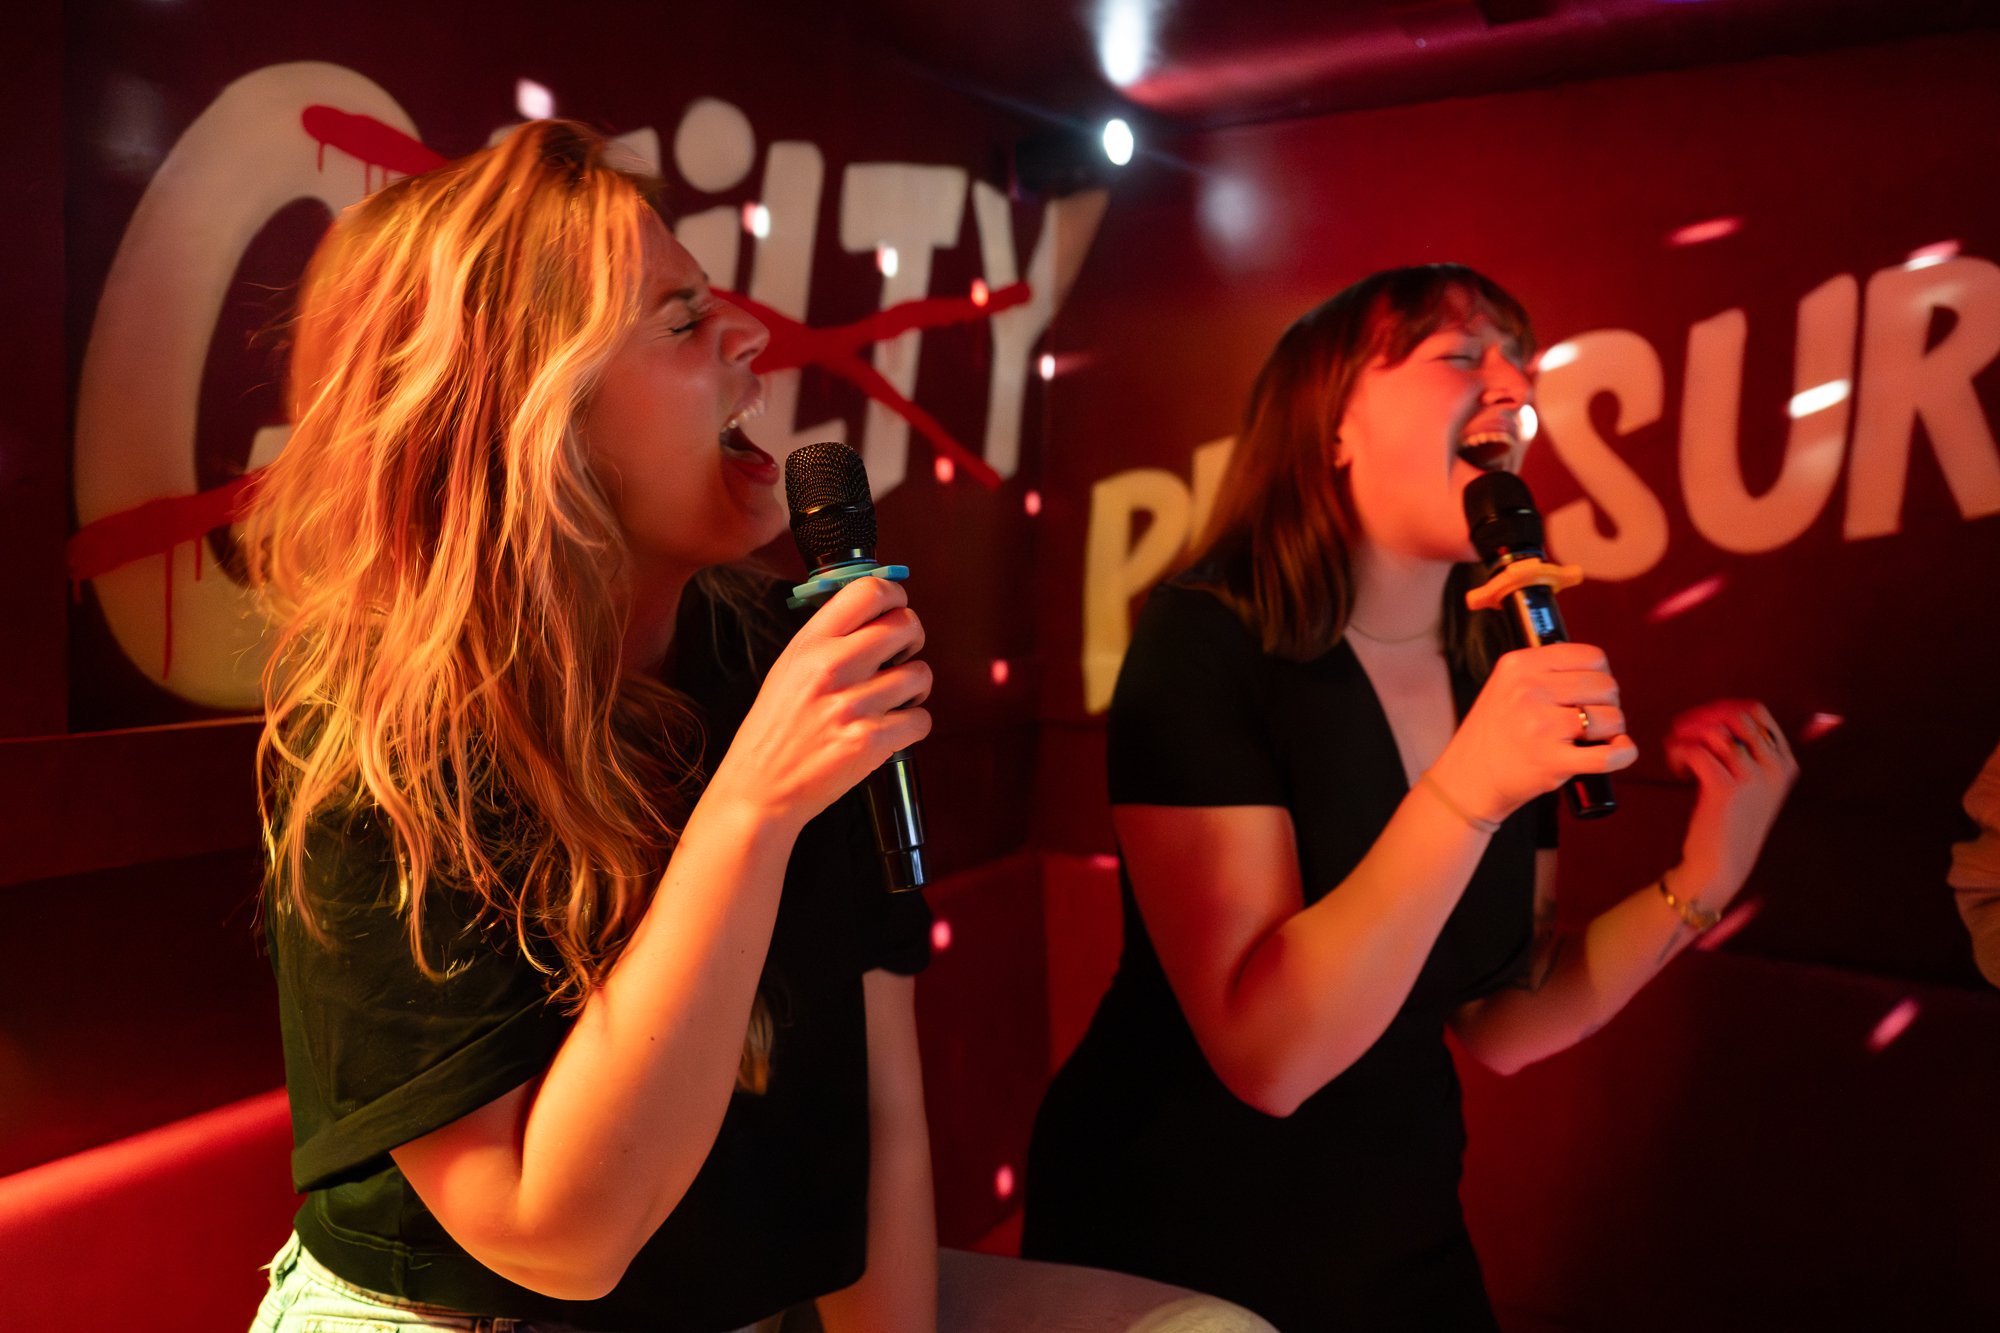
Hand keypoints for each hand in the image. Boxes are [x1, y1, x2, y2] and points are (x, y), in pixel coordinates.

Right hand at [708, 577, 931, 833]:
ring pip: (921, 673)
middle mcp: (832, 666)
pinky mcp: (871, 741)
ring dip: (915, 688)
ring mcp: (853, 704)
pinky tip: (891, 730)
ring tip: (894, 700)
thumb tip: (874, 615)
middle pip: (906, 624)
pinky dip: (913, 726)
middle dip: (912, 639)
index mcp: (810, 643)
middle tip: (901, 657)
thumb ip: (828, 639)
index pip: (868, 591)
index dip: (895, 596)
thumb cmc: (774, 731)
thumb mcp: (788, 669)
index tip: (897, 609)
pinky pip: (921, 719)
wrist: (760, 790)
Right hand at [1431, 642, 1637, 823]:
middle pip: (1606, 686)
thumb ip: (1546, 671)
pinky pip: (1610, 754)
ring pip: (1611, 718)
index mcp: (1520, 665)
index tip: (1590, 691)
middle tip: (1589, 719)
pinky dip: (1624, 753)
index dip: (1600, 675)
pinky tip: (1620, 750)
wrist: (1469, 776)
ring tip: (1590, 737)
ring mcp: (1540, 726)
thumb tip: (1599, 672)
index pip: (1591, 656)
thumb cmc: (1496, 731)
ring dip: (1611, 730)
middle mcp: (1529, 691)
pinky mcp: (1552, 761)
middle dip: (1607, 704)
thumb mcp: (1507, 684)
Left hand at [1664, 699, 1797, 907]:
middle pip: (1734, 715)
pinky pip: (1694, 750)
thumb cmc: (1731, 822)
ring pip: (1712, 731)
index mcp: (1785, 764)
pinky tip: (1678, 770)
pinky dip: (1678, 753)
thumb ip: (1748, 752)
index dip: (1723, 709)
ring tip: (1678, 754)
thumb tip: (1718, 710)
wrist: (1722, 865)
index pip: (1757, 712)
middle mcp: (1774, 767)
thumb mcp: (1754, 785)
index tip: (1702, 722)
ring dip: (1686, 736)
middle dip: (1701, 719)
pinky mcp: (1724, 788)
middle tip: (1683, 735)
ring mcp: (1752, 777)